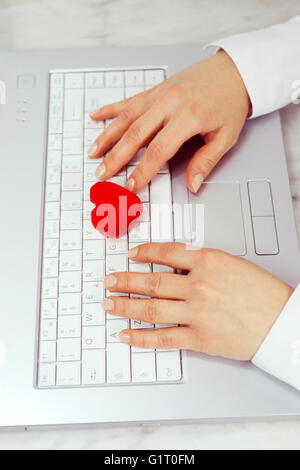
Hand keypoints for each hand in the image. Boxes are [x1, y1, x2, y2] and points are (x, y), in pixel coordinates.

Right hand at [88, 50, 250, 192]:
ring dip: (107, 136)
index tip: (131, 185)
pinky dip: (111, 109)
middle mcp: (169, 104)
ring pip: (127, 118)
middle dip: (116, 158)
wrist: (234, 70)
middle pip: (135, 135)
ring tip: (93, 153)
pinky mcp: (155, 89)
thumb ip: (206, 161)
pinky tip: (96, 115)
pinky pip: (129, 100)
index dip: (142, 171)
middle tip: (101, 173)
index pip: (158, 150)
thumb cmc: (230, 103)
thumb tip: (193, 185)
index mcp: (188, 117)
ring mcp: (160, 94)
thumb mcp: (225, 136)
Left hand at [103, 243, 292, 359]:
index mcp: (209, 262)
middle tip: (109, 280)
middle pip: (152, 281)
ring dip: (126, 305)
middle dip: (125, 280)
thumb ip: (202, 263)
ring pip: (151, 308)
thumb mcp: (233, 264)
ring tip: (109, 303)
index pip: (166, 253)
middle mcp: (199, 285)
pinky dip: (142, 337)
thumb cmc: (263, 293)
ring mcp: (197, 313)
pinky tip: (127, 334)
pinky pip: (164, 337)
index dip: (144, 253)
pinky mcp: (200, 338)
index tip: (131, 254)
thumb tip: (176, 264)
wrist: (283, 321)